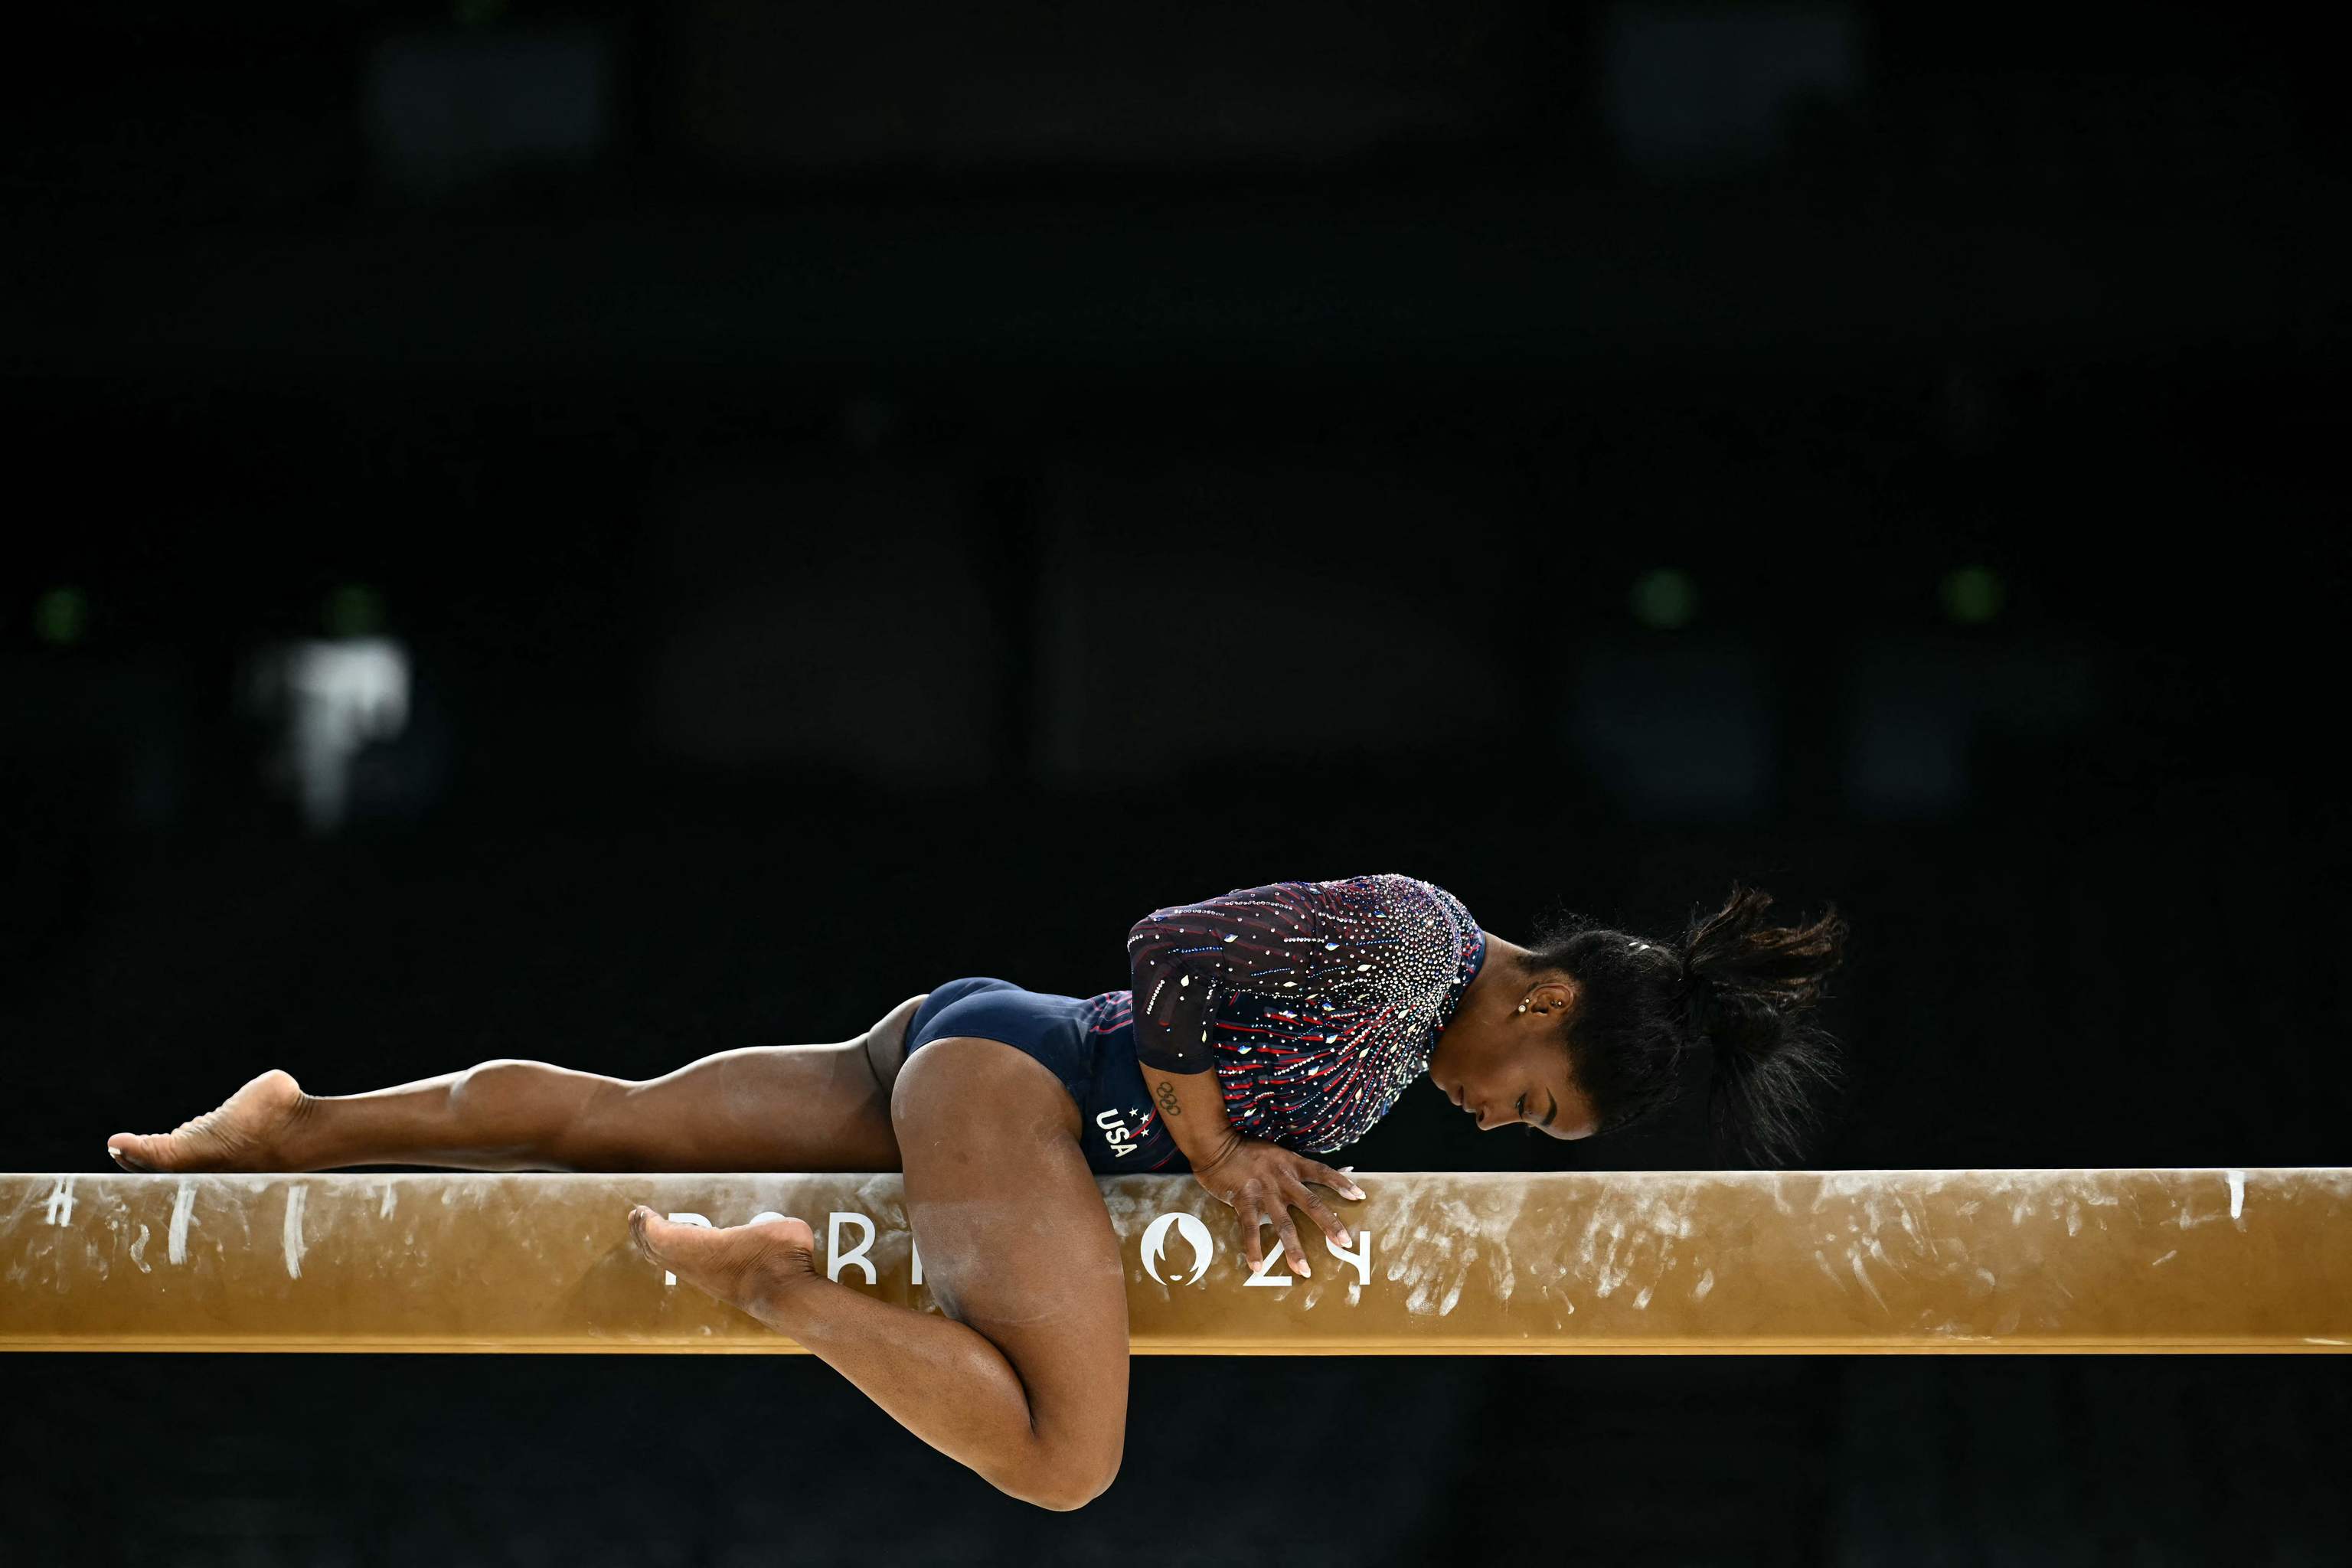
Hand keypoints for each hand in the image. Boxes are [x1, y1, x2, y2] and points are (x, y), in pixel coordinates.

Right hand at [1192, 1137, 1366, 1277]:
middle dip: (1329, 1224)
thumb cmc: (1247, 1148)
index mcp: (1292, 1164)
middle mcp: (1282, 1179)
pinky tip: (1257, 1267)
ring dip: (1294, 1249)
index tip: (1359, 1196)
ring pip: (1284, 1224)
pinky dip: (1254, 1249)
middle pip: (1311, 1204)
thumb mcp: (1278, 1153)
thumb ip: (1298, 1166)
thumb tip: (1333, 1171)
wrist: (1217, 1144)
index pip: (1322, 1173)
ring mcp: (1264, 1192)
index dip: (1341, 1183)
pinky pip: (1251, 1230)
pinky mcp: (1244, 1201)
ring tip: (1304, 1270)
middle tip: (1344, 1243)